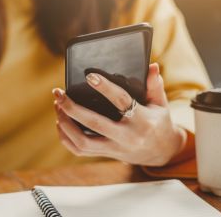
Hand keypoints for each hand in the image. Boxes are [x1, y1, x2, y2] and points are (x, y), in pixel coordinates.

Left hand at [53, 63, 185, 166]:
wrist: (162, 152)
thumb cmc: (159, 122)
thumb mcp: (161, 104)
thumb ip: (155, 85)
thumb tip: (151, 66)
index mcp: (142, 120)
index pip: (121, 101)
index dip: (105, 88)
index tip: (89, 76)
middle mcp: (127, 137)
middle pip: (94, 123)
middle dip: (72, 108)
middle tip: (58, 93)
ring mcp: (115, 148)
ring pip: (83, 141)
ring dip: (65, 124)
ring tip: (58, 105)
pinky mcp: (106, 155)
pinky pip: (80, 150)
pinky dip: (66, 137)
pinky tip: (60, 122)